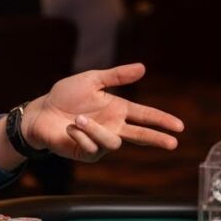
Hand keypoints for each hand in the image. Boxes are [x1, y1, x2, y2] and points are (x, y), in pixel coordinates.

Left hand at [22, 63, 183, 161]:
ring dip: (95, 129)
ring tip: (77, 119)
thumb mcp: (92, 80)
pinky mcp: (86, 152)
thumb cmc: (64, 95)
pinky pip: (92, 147)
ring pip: (113, 142)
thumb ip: (116, 76)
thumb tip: (142, 67)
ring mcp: (100, 141)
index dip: (161, 120)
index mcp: (117, 109)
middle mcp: (112, 126)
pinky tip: (69, 129)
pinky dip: (80, 135)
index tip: (179, 125)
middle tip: (172, 143)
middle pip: (140, 135)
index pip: (144, 115)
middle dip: (156, 138)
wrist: (41, 112)